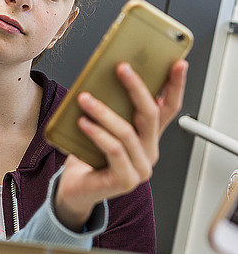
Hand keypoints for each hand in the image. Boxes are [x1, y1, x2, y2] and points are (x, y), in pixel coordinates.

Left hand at [53, 59, 187, 231]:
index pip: (168, 108)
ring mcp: (140, 168)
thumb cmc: (88, 155)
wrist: (76, 189)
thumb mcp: (103, 126)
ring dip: (104, 112)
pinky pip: (113, 150)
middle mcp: (148, 151)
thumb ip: (112, 108)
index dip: (176, 86)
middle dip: (137, 88)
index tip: (178, 64)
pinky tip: (83, 122)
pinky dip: (97, 133)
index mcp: (148, 136)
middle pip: (150, 115)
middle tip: (122, 69)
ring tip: (85, 98)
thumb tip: (104, 78)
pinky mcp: (125, 180)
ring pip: (127, 132)